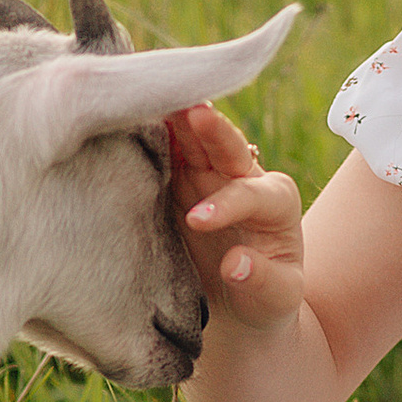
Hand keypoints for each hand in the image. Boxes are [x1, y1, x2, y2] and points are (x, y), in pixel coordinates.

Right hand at [167, 103, 304, 336]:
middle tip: (190, 111)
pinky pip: (163, 151)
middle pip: (228, 147)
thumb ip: (262, 280)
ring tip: (150, 100)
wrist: (235, 300)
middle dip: (210, 129)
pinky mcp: (177, 178)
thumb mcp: (276, 299)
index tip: (196, 222)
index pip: (251, 194)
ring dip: (173, 121)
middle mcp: (243, 177)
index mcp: (276, 203)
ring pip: (192, 140)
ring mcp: (208, 174)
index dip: (225, 204)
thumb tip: (236, 264)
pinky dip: (146, 136)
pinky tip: (124, 123)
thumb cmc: (263, 299)